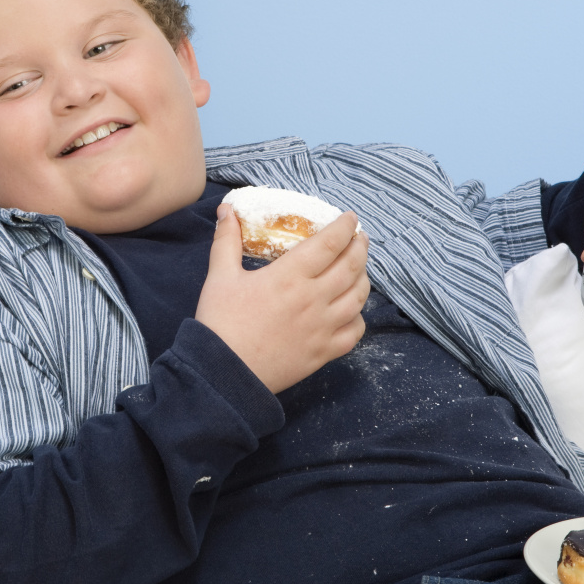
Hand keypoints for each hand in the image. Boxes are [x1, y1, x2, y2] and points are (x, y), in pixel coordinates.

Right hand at [195, 204, 369, 393]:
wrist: (224, 374)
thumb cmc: (221, 324)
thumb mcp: (220, 277)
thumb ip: (227, 241)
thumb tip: (227, 210)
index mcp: (290, 276)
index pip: (330, 243)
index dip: (345, 227)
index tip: (350, 218)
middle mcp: (314, 299)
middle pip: (351, 266)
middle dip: (360, 247)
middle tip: (359, 238)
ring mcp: (323, 327)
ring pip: (359, 297)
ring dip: (363, 278)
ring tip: (359, 269)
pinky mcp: (324, 352)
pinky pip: (354, 332)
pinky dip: (359, 317)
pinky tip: (352, 310)